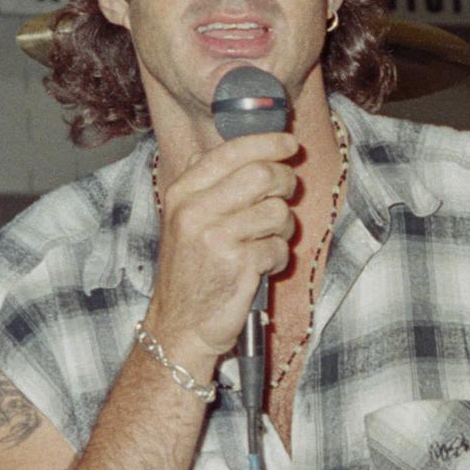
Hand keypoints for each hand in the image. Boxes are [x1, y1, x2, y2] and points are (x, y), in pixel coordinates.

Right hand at [147, 132, 300, 362]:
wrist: (179, 325)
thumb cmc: (189, 272)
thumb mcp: (181, 219)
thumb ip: (204, 182)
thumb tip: (241, 146)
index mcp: (182, 193)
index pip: (232, 151)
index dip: (269, 143)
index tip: (289, 144)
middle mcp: (195, 211)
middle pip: (262, 174)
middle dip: (286, 182)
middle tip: (286, 193)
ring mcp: (216, 238)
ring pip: (277, 211)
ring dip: (283, 227)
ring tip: (267, 240)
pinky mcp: (238, 265)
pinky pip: (279, 246)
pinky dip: (277, 258)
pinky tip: (261, 267)